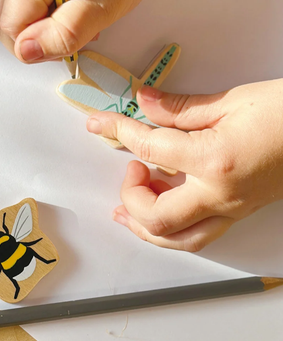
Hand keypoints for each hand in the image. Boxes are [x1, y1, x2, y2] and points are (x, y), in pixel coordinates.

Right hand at [0, 0, 180, 62]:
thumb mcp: (109, 3)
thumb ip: (67, 30)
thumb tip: (25, 52)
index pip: (11, 23)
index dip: (38, 45)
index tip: (73, 42)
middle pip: (0, 19)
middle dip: (32, 40)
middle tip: (74, 35)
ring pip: (4, 13)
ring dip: (34, 30)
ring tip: (73, 20)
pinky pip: (15, 3)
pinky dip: (36, 16)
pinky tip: (65, 9)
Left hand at [86, 80, 282, 250]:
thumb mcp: (233, 100)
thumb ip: (181, 108)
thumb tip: (145, 103)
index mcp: (214, 160)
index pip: (149, 149)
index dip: (118, 132)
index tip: (101, 123)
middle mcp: (221, 195)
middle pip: (156, 218)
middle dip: (130, 197)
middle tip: (131, 168)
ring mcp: (233, 209)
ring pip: (178, 240)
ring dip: (144, 226)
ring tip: (127, 205)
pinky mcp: (240, 212)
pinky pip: (198, 234)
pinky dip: (171, 227)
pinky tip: (163, 206)